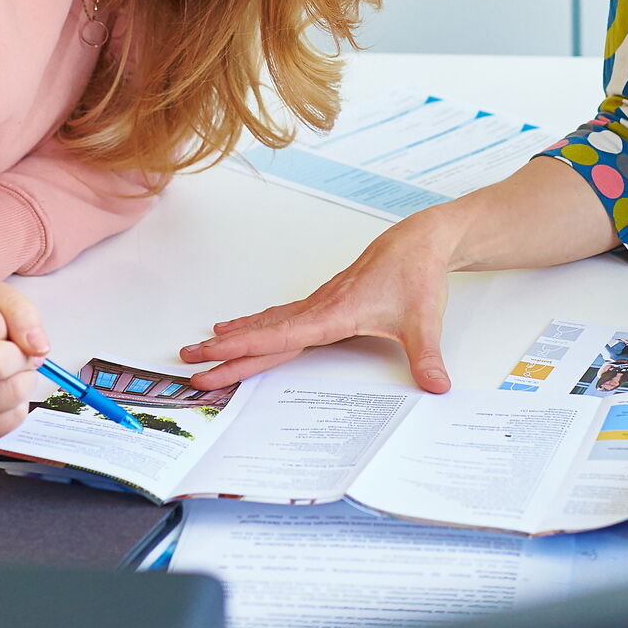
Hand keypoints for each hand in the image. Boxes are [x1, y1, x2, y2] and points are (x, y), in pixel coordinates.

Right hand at [0, 284, 48, 447]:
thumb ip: (18, 310)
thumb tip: (37, 346)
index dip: (6, 323)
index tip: (1, 330)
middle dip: (20, 355)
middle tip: (14, 354)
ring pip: (9, 391)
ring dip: (24, 379)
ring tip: (10, 374)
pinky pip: (13, 419)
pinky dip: (19, 404)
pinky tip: (3, 396)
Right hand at [177, 211, 460, 392]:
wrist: (418, 241)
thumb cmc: (416, 274)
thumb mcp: (424, 320)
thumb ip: (427, 357)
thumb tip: (437, 386)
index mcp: (334, 313)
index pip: (281, 336)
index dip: (246, 349)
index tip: (214, 355)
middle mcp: (318, 308)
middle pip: (264, 334)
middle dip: (225, 351)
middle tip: (190, 363)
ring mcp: (317, 303)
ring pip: (266, 324)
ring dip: (234, 338)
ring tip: (200, 347)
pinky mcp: (322, 302)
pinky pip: (278, 318)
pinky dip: (254, 327)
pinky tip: (238, 330)